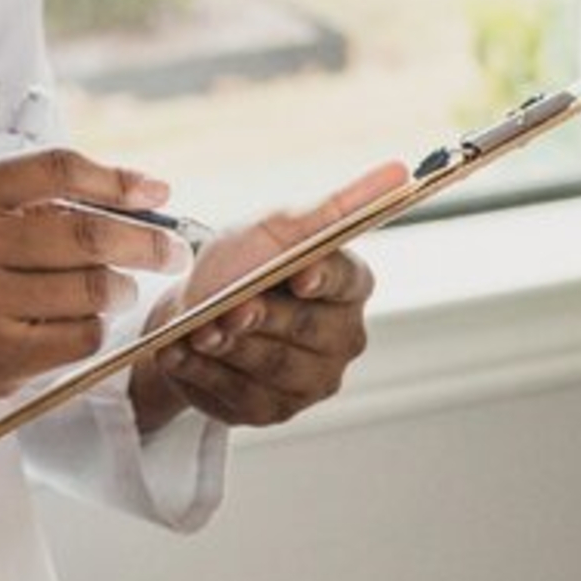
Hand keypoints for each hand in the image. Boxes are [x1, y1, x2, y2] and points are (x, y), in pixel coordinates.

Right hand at [0, 149, 179, 492]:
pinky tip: (80, 322)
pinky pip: (81, 335)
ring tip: (114, 289)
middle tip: (170, 250)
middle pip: (88, 233)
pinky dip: (95, 328)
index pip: (57, 170)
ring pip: (92, 288)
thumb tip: (127, 198)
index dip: (118, 180)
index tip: (155, 193)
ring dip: (118, 290)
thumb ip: (22, 204)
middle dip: (146, 242)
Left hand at [129, 160, 401, 431]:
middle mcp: (343, 338)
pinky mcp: (273, 411)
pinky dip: (203, 372)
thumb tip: (399, 169)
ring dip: (226, 347)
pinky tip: (181, 354)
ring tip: (194, 331)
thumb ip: (336, 204)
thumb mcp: (280, 226)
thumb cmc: (243, 263)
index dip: (324, 279)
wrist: (192, 311)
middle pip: (305, 329)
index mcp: (352, 287)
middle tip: (225, 311)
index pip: (348, 281)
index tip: (298, 277)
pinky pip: (239, 395)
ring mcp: (311, 381)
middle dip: (259, 317)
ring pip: (270, 365)